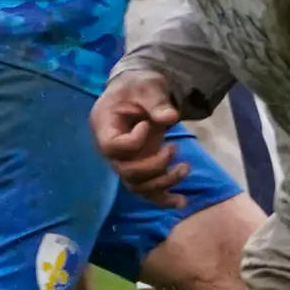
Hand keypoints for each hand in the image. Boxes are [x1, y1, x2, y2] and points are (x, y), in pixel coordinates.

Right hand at [90, 70, 191, 206]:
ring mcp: (125, 161)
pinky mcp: (139, 168)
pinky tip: (182, 202)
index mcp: (104, 126)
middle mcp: (111, 150)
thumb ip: (156, 102)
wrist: (139, 93)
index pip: (112, 147)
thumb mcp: (148, 86)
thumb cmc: (138, 86)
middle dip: (154, 166)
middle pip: (126, 172)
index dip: (133, 143)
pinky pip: (147, 191)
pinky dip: (164, 199)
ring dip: (163, 183)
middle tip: (173, 148)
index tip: (147, 125)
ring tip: (186, 168)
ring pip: (138, 186)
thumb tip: (170, 118)